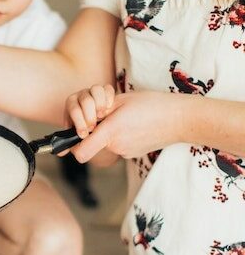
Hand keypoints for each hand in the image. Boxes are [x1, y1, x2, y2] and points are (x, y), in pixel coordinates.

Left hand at [65, 89, 183, 161]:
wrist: (181, 119)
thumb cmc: (152, 104)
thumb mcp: (121, 101)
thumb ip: (100, 112)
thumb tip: (86, 120)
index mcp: (110, 132)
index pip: (81, 153)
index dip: (73, 146)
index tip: (77, 134)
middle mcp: (116, 147)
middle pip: (93, 143)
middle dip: (95, 130)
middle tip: (108, 114)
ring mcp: (126, 152)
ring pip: (106, 143)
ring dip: (109, 132)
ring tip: (126, 118)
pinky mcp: (134, 154)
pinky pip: (118, 145)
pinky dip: (121, 136)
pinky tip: (134, 125)